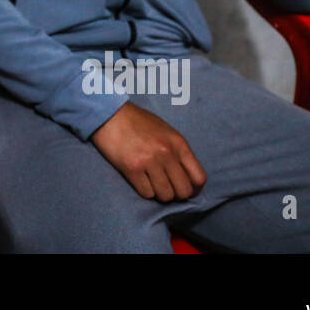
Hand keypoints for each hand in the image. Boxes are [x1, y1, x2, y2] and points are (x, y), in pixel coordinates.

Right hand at [91, 102, 206, 200]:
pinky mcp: (132, 169)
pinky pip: (147, 193)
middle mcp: (166, 153)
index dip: (195, 189)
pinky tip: (140, 180)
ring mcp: (149, 162)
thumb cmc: (138, 122)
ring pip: (165, 195)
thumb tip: (186, 176)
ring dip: (160, 193)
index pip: (199, 177)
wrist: (110, 114)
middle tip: (167, 187)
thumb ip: (177, 152)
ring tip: (152, 183)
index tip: (187, 188)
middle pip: (183, 191)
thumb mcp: (166, 131)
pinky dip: (145, 191)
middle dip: (177, 194)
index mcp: (178, 143)